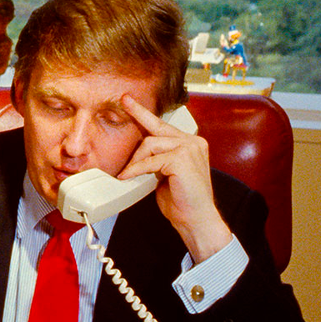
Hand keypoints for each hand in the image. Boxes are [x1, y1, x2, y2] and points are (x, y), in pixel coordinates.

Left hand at [119, 97, 232, 264]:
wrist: (196, 220)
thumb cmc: (182, 201)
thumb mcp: (166, 174)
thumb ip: (158, 159)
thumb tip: (138, 154)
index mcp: (191, 144)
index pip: (165, 125)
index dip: (146, 113)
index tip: (130, 101)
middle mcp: (193, 142)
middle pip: (157, 126)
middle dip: (139, 114)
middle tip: (124, 102)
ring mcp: (190, 148)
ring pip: (150, 144)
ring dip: (135, 160)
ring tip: (128, 173)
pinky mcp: (182, 159)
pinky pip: (151, 161)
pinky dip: (136, 169)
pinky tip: (128, 177)